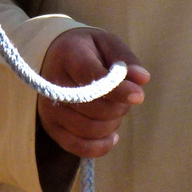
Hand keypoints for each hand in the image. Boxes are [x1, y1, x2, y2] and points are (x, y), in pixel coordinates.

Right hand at [36, 27, 149, 159]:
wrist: (56, 56)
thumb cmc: (88, 50)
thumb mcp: (108, 44)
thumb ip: (126, 60)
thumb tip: (142, 79)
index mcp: (68, 54)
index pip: (92, 77)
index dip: (117, 90)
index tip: (138, 96)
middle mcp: (52, 82)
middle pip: (92, 107)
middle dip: (118, 107)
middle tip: (125, 99)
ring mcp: (48, 107)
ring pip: (88, 129)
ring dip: (111, 124)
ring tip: (116, 112)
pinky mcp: (50, 126)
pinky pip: (77, 147)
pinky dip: (99, 146)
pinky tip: (112, 136)